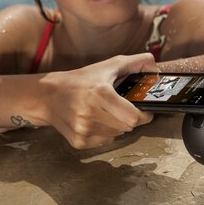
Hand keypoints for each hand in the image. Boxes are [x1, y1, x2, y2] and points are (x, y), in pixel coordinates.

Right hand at [40, 53, 156, 148]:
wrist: (48, 96)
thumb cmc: (80, 80)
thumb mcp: (107, 66)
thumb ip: (135, 63)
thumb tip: (155, 67)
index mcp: (100, 93)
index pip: (134, 117)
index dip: (144, 114)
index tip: (144, 109)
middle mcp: (90, 113)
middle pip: (128, 127)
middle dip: (129, 118)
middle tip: (122, 108)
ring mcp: (83, 129)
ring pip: (117, 135)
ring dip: (117, 126)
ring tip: (105, 112)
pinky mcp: (79, 141)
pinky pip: (104, 141)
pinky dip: (104, 133)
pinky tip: (94, 120)